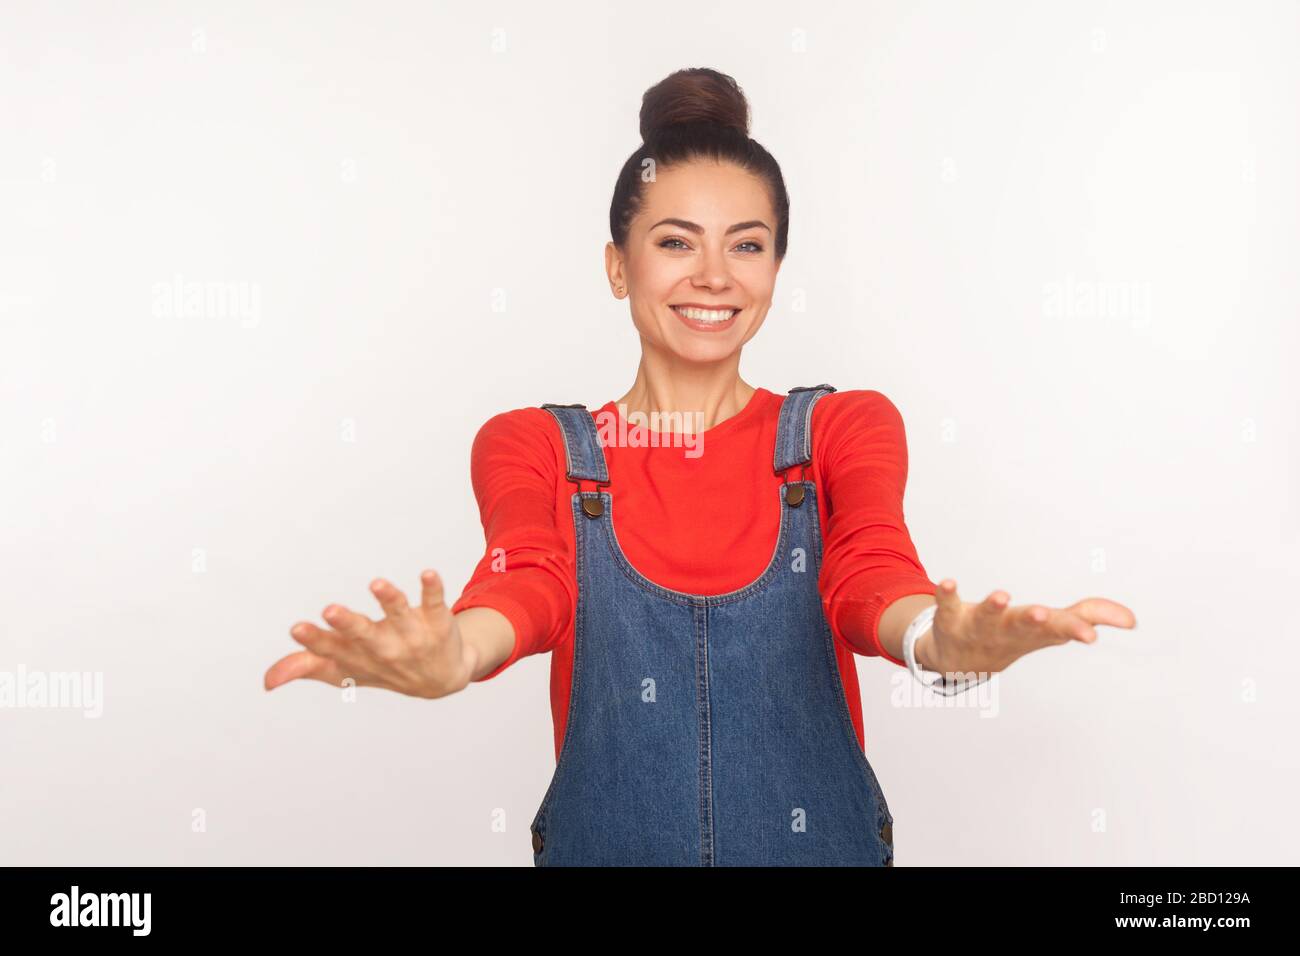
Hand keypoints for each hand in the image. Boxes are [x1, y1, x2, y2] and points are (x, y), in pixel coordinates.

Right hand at [264, 570, 472, 698]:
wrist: (441, 679)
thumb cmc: (383, 669)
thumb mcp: (344, 671)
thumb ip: (307, 667)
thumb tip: (267, 681)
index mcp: (357, 657)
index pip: (332, 650)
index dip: (314, 640)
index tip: (296, 628)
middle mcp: (384, 647)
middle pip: (363, 634)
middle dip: (347, 623)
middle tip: (330, 610)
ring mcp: (412, 634)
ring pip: (399, 614)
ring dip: (389, 599)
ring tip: (378, 583)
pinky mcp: (437, 620)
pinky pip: (435, 603)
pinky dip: (432, 589)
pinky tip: (429, 573)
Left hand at [916, 579, 1136, 677]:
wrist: (959, 663)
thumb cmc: (1013, 638)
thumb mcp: (1053, 628)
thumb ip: (1089, 615)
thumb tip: (1131, 619)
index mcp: (1034, 632)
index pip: (1059, 630)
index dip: (1075, 631)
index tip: (1090, 637)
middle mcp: (1007, 631)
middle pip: (1021, 625)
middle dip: (1032, 620)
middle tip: (1043, 614)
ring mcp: (977, 625)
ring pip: (985, 617)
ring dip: (993, 607)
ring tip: (1001, 595)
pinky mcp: (950, 616)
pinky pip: (947, 604)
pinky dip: (946, 594)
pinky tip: (948, 582)